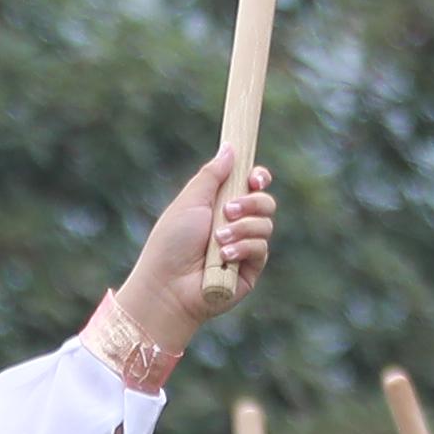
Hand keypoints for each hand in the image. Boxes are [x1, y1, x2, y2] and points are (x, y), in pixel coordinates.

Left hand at [102, 153, 271, 374]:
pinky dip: (243, 247)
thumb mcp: (190, 201)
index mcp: (221, 206)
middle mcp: (236, 225)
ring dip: (242, 228)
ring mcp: (245, 247)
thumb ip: (211, 175)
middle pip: (265, 202)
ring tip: (218, 239)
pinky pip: (262, 248)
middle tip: (228, 210)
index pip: (252, 186)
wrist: (167, 285)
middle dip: (251, 202)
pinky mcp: (251, 269)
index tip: (255, 178)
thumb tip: (230, 147)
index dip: (258, 178)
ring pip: (266, 224)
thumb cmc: (171, 243)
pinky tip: (223, 255)